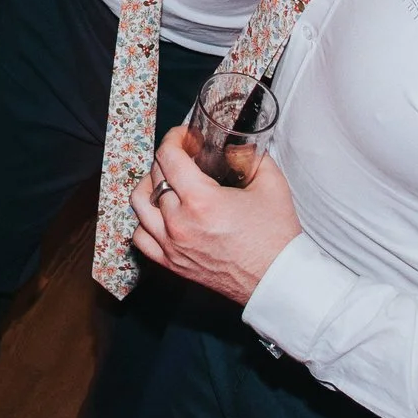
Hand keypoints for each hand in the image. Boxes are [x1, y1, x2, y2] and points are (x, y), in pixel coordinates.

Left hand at [129, 127, 300, 306]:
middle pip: (154, 176)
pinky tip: (161, 214)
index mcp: (202, 200)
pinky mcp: (172, 263)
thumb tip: (236, 143)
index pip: (169, 157)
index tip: (184, 136)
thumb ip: (251, 156)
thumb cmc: (276, 237)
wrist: (277, 280)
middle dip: (168, 159)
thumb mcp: (272, 184)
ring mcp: (173, 245)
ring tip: (168, 182)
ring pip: (139, 204)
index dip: (174, 138)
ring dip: (150, 186)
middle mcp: (180, 223)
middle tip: (185, 156)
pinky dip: (145, 221)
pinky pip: (141, 237)